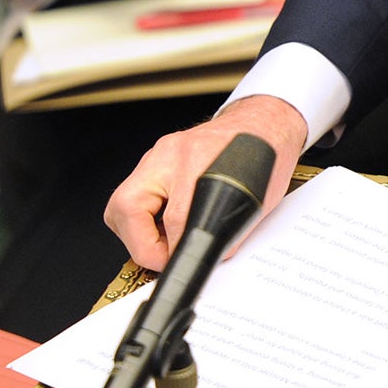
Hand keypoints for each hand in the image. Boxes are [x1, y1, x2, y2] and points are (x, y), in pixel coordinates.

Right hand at [106, 93, 307, 269]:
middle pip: (128, 207)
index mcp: (198, 160)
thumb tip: (208, 258)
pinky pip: (133, 195)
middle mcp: (170, 155)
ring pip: (121, 203)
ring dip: (135, 233)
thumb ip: (229, 231)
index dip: (176, 250)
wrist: (263, 124)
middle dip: (140, 244)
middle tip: (164, 259)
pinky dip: (141, 219)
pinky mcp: (154, 161)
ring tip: (163, 246)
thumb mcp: (257, 199)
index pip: (175, 218)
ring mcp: (158, 155)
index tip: (181, 264)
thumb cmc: (265, 156)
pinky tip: (163, 228)